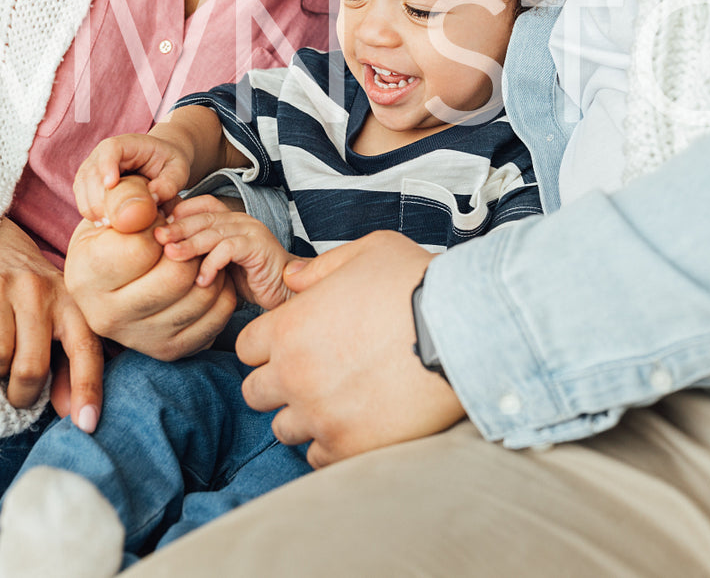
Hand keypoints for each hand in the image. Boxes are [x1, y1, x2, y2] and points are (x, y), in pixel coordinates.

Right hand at [0, 216, 103, 431]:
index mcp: (71, 304)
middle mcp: (38, 292)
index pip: (86, 351)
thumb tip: (72, 413)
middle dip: (23, 395)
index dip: (88, 391)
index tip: (86, 425)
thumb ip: (68, 366)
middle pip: (31, 367)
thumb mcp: (61, 321)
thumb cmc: (33, 296)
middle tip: (17, 395)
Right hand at [65, 175, 238, 359]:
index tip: (154, 222)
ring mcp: (139, 339)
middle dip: (189, 247)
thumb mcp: (111, 203)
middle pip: (178, 276)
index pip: (143, 247)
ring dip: (208, 265)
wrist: (111, 271)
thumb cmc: (114, 231)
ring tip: (192, 254)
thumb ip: (126, 196)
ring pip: (203, 295)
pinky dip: (221, 288)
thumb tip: (144, 211)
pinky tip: (202, 275)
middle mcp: (106, 317)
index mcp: (84, 277)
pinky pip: (219, 314)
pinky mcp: (170, 350)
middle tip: (180, 238)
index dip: (159, 225)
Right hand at [73, 133, 192, 225]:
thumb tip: (153, 198)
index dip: (107, 166)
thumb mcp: (178, 170)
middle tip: (111, 219)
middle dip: (99, 196)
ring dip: (91, 207)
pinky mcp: (88, 185)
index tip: (111, 184)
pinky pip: (82, 197)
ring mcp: (92, 169)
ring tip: (107, 225)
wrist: (159, 163)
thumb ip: (169, 183)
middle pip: (91, 172)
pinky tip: (103, 225)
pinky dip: (90, 212)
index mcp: (127, 144)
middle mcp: (103, 154)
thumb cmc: (169, 164)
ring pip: (82, 186)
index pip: (110, 150)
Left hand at [157, 195, 294, 308]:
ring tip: (172, 256)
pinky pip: (229, 249)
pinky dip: (212, 263)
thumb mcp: (219, 264)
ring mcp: (251, 231)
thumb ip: (200, 253)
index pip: (202, 204)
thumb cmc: (250, 280)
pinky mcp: (258, 247)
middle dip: (177, 227)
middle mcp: (241, 220)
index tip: (157, 228)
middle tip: (157, 239)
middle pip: (203, 217)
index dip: (179, 212)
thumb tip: (165, 250)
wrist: (284, 292)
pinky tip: (203, 280)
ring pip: (213, 231)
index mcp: (231, 219)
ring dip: (190, 244)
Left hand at [237, 231, 464, 467]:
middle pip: (255, 393)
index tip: (296, 345)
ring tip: (340, 400)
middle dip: (279, 383)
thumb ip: (323, 267)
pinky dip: (331, 443)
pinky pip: (318, 457)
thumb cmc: (418, 285)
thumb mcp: (370, 251)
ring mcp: (319, 414)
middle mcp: (294, 374)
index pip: (246, 349)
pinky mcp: (349, 445)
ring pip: (284, 428)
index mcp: (289, 327)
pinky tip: (356, 422)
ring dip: (304, 416)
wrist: (463, 330)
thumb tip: (293, 279)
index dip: (270, 346)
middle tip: (315, 374)